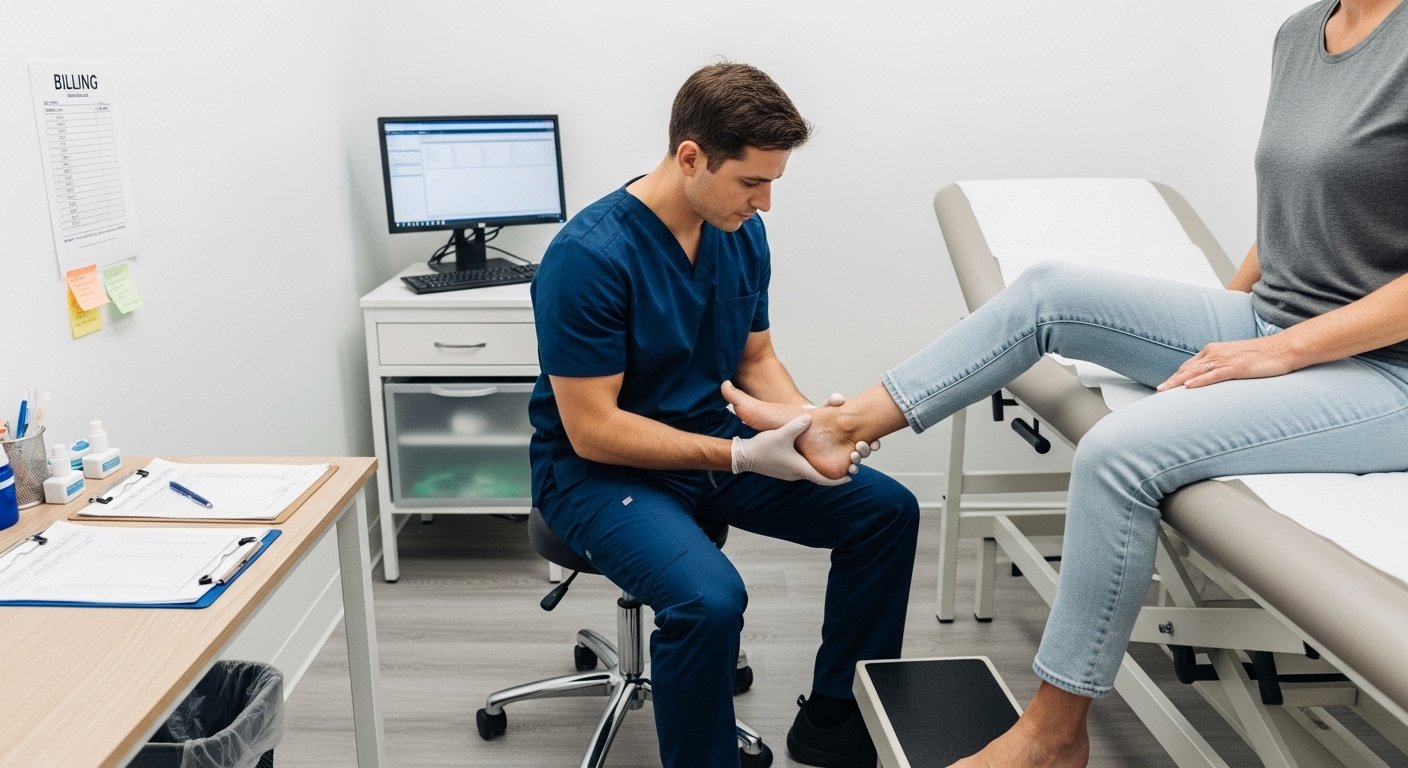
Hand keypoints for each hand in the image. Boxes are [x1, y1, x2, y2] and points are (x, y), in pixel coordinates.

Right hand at [731, 415, 850, 485]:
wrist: (744, 456)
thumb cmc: (763, 447)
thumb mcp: (781, 433)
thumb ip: (797, 425)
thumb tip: (811, 416)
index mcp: (800, 468)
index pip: (824, 479)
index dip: (839, 479)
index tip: (851, 476)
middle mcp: (797, 473)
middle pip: (819, 475)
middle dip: (834, 472)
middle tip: (847, 464)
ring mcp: (790, 472)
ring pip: (811, 470)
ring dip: (822, 467)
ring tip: (834, 458)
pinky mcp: (785, 468)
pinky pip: (802, 467)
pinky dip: (812, 463)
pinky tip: (813, 453)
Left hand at [803, 392, 880, 464]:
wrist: (801, 428)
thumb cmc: (817, 417)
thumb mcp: (825, 407)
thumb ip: (832, 401)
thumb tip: (839, 400)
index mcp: (854, 433)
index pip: (870, 439)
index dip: (875, 443)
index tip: (875, 443)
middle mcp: (851, 445)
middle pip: (864, 450)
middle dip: (865, 450)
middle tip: (860, 446)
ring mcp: (843, 454)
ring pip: (856, 460)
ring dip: (858, 460)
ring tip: (853, 457)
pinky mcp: (834, 463)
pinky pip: (845, 468)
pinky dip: (850, 469)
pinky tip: (850, 469)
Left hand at [1156, 337, 1294, 391]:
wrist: (1283, 349)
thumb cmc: (1261, 355)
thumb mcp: (1235, 359)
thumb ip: (1220, 366)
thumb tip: (1209, 379)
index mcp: (1213, 350)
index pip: (1188, 366)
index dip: (1175, 377)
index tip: (1164, 388)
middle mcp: (1215, 352)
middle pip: (1187, 369)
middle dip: (1171, 381)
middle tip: (1157, 392)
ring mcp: (1225, 360)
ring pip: (1195, 372)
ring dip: (1178, 383)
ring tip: (1163, 391)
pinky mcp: (1235, 367)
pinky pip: (1213, 375)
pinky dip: (1199, 381)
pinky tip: (1188, 387)